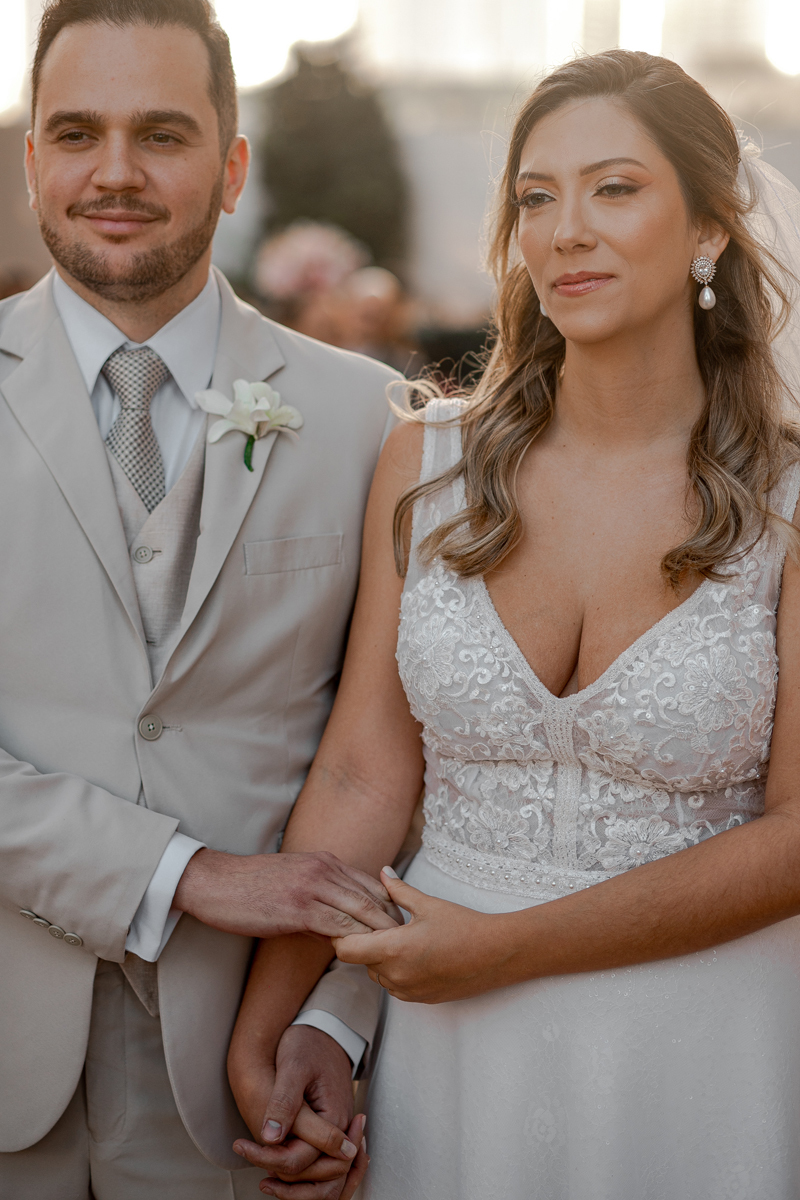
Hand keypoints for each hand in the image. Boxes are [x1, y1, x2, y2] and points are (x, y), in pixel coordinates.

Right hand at [174, 848, 399, 938]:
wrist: (215, 882)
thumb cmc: (250, 886)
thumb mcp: (292, 882)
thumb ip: (320, 899)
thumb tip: (339, 929)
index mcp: (324, 861)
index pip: (370, 883)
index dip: (389, 905)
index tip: (402, 927)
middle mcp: (323, 869)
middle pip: (372, 896)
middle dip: (392, 921)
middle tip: (409, 943)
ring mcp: (311, 887)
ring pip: (360, 910)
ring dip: (380, 933)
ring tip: (394, 953)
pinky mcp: (298, 908)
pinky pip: (336, 926)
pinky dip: (353, 940)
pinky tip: (361, 956)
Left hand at [231, 1025, 368, 1197]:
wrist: (322, 1030)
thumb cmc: (308, 1044)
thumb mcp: (293, 1067)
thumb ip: (284, 1103)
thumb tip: (270, 1138)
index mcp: (334, 1119)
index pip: (301, 1160)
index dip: (267, 1159)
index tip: (240, 1145)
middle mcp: (339, 1132)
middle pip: (314, 1178)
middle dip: (281, 1181)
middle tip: (246, 1156)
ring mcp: (335, 1133)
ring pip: (320, 1178)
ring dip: (292, 1184)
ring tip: (261, 1175)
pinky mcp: (327, 1131)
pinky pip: (317, 1164)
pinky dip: (298, 1172)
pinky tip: (274, 1164)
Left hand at [333, 867, 511, 1002]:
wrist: (497, 954)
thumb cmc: (464, 926)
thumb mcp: (428, 904)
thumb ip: (398, 891)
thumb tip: (383, 872)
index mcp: (394, 949)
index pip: (346, 950)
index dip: (342, 935)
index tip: (351, 920)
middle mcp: (396, 975)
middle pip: (360, 961)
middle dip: (364, 942)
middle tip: (379, 923)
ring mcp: (408, 991)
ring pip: (377, 974)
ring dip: (380, 958)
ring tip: (401, 937)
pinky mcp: (420, 999)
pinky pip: (394, 985)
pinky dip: (395, 970)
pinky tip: (415, 953)